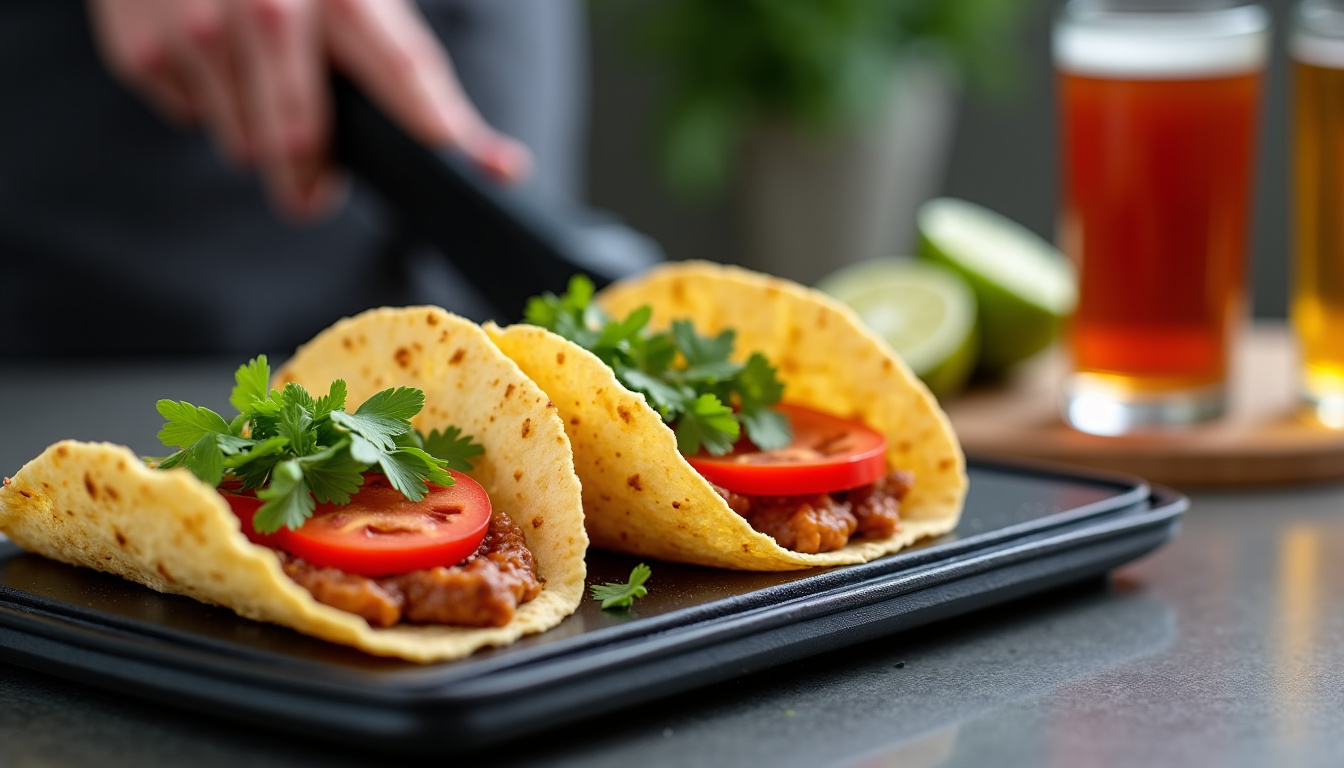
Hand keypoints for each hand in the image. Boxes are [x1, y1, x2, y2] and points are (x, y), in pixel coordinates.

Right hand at [88, 0, 531, 219]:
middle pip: (298, 143)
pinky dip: (207, 106)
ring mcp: (200, 27)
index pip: (399, 67)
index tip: (457, 158)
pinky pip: (192, 121)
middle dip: (310, 178)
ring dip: (258, 140)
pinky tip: (213, 61)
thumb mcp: (359, 3)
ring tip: (259, 89)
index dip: (428, 118)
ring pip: (244, 149)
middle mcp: (271, 7)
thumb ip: (420, 83)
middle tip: (317, 181)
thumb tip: (501, 169)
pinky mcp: (144, 48)